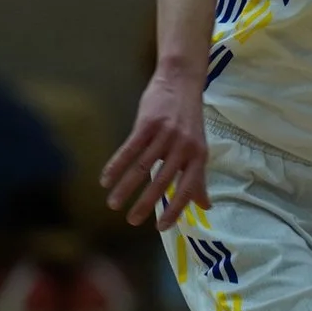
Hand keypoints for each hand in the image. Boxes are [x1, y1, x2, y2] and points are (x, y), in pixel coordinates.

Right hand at [100, 68, 210, 227]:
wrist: (181, 82)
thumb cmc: (189, 120)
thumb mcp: (199, 149)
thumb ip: (199, 178)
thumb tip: (205, 206)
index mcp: (199, 156)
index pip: (187, 188)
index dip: (175, 209)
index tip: (160, 228)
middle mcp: (184, 147)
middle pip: (162, 181)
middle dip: (145, 204)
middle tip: (131, 221)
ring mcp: (165, 135)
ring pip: (142, 168)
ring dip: (125, 188)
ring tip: (113, 204)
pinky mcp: (147, 124)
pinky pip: (129, 150)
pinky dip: (116, 166)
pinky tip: (105, 180)